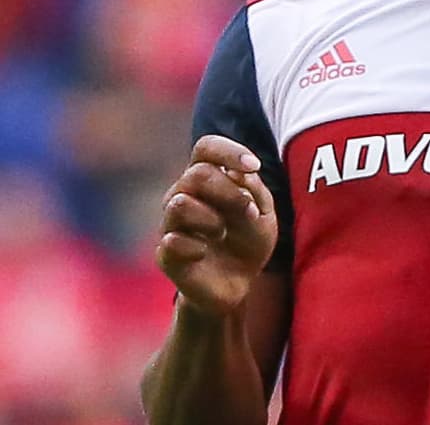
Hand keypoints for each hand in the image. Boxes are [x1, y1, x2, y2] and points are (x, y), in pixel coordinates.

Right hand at [156, 135, 278, 317]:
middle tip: (247, 210)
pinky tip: (204, 253)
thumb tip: (238, 173)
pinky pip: (172, 241)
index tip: (254, 167)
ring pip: (179, 204)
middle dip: (229, 191)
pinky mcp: (165, 254)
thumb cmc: (249, 238)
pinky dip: (197, 246)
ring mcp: (171, 224)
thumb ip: (252, 190)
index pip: (206, 148)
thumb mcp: (263, 212)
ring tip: (222, 232)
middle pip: (196, 174)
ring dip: (210, 218)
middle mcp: (183, 194)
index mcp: (208, 178)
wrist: (239, 283)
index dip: (229, 151)